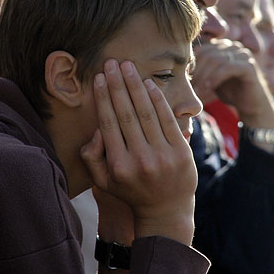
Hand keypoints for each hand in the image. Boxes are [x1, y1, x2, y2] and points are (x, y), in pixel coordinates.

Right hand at [80, 59, 195, 244]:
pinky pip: (167, 120)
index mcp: (118, 166)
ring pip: (146, 113)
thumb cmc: (131, 191)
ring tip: (128, 67)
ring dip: (136, 86)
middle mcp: (140, 160)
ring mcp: (163, 156)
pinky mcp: (181, 152)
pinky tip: (149, 83)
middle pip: (126, 114)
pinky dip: (158, 100)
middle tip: (111, 62)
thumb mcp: (103, 182)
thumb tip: (95, 131)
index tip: (99, 78)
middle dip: (117, 85)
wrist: (166, 211)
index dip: (103, 98)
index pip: (109, 123)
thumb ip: (92, 158)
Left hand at [191, 39, 273, 127]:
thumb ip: (199, 71)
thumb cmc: (229, 92)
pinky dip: (215, 78)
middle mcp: (233, 46)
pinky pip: (228, 67)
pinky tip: (208, 88)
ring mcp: (242, 54)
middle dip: (197, 71)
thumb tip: (175, 69)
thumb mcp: (210, 79)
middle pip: (207, 53)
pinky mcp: (249, 66)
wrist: (251, 106)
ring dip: (204, 76)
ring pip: (216, 59)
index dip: (191, 64)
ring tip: (198, 90)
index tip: (183, 80)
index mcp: (223, 46)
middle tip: (190, 87)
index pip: (201, 49)